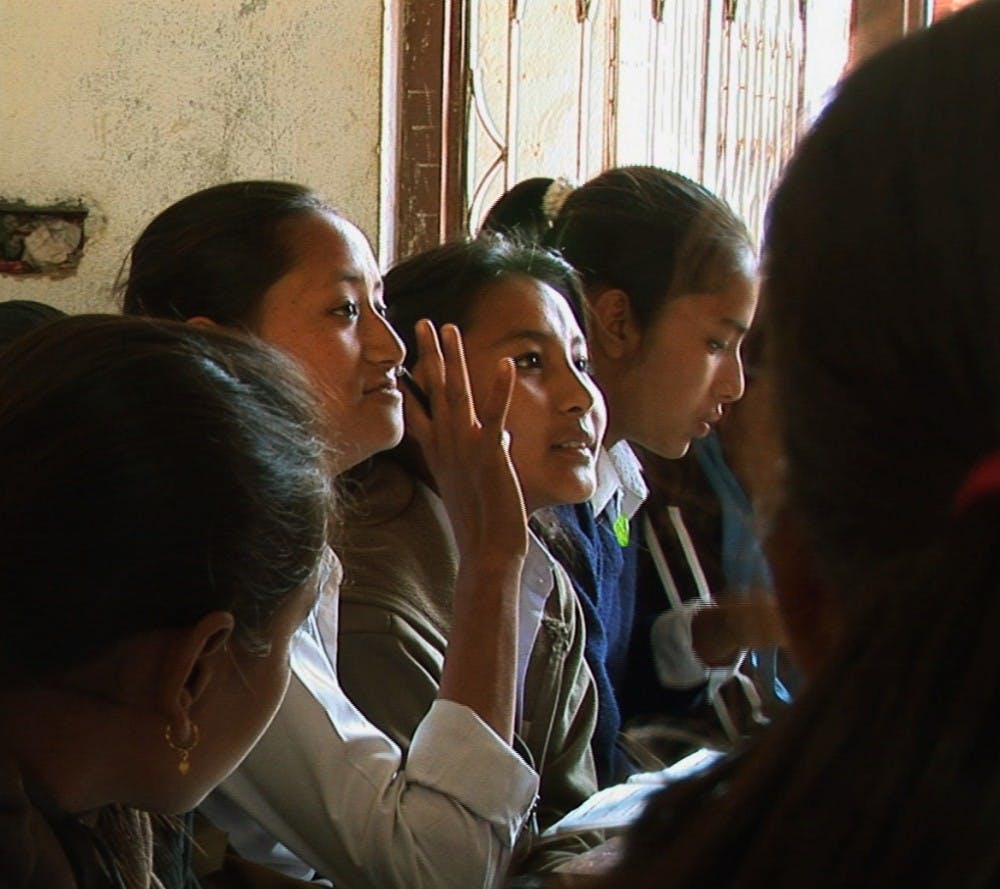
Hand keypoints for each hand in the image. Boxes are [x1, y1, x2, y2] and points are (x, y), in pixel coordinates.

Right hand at [403, 320, 528, 562]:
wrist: (486, 551)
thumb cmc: (481, 523)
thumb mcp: (477, 483)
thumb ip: (486, 454)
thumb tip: (501, 434)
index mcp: (439, 453)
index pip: (419, 410)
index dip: (412, 381)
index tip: (404, 356)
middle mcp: (447, 444)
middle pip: (434, 390)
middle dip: (429, 354)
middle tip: (423, 322)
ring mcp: (466, 446)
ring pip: (456, 392)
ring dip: (453, 357)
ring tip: (449, 327)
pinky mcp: (489, 451)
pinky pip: (495, 412)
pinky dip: (500, 387)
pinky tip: (506, 362)